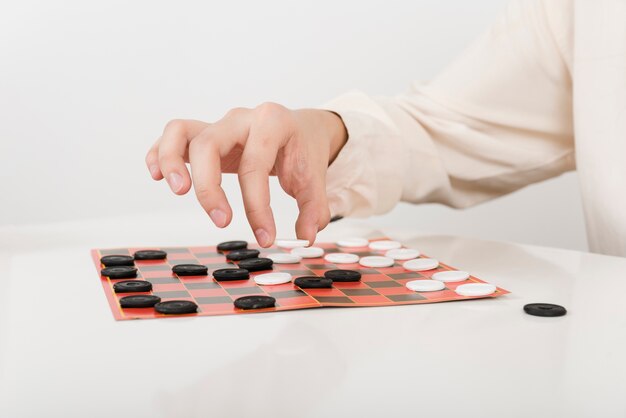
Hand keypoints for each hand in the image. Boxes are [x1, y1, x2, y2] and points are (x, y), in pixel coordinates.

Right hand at [145, 103, 347, 246]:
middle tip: (221, 221)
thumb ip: (314, 208)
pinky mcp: (205, 134)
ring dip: (171, 161)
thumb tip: (305, 237)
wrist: (300, 128)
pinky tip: (155, 175)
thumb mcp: (315, 177)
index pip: (255, 165)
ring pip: (182, 131)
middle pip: (209, 143)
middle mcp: (241, 119)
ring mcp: (219, 124)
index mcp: (272, 123)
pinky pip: (175, 136)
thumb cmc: (303, 151)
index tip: (265, 237)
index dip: (258, 207)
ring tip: (177, 190)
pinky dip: (161, 153)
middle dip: (209, 186)